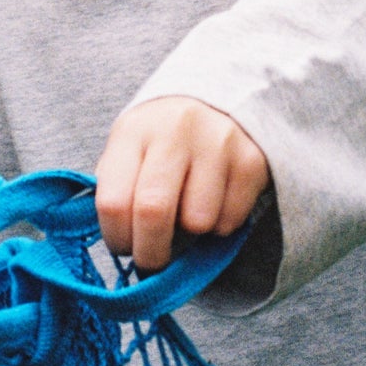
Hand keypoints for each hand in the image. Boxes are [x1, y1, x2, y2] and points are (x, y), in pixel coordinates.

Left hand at [94, 97, 268, 275]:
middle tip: (153, 262)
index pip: (113, 201)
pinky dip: (219, 225)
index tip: (124, 248)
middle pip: (153, 212)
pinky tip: (215, 202)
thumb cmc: (161, 141)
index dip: (117, 238)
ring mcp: (217, 142)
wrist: (216, 103)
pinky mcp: (251, 160)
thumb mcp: (129, 151)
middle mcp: (175, 130)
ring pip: (198, 222)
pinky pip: (230, 221)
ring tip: (187, 214)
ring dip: (190, 234)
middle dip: (151, 252)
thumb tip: (122, 248)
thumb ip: (118, 192)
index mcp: (133, 131)